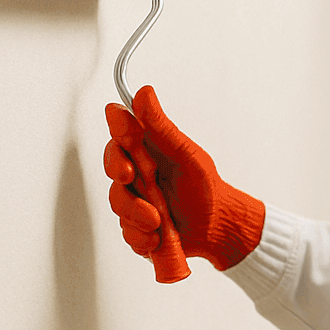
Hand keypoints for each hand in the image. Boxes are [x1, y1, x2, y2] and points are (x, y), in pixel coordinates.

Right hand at [104, 85, 265, 272]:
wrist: (217, 227)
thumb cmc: (204, 187)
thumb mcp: (185, 154)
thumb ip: (161, 127)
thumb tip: (144, 93)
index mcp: (147, 151)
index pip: (120, 136)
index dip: (118, 136)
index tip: (126, 140)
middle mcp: (137, 174)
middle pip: (112, 168)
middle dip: (120, 174)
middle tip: (133, 177)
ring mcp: (135, 200)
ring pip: (118, 203)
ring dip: (137, 213)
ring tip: (159, 220)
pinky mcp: (136, 227)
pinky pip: (127, 232)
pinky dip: (142, 236)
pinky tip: (158, 236)